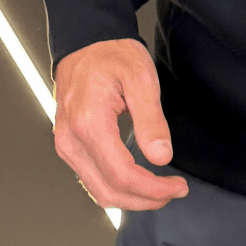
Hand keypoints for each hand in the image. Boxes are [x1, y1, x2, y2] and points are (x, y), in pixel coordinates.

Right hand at [53, 38, 189, 212]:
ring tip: (160, 190)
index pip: (122, 175)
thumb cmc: (111, 57)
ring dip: (132, 199)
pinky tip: (139, 183)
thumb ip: (151, 119)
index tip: (178, 186)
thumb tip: (160, 156)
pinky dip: (118, 189)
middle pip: (110, 191)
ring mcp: (67, 145)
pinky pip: (92, 180)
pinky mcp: (69, 147)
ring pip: (99, 192)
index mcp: (89, 123)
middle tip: (174, 190)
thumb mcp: (141, 78)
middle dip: (146, 199)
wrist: (85, 45)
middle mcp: (71, 139)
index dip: (153, 189)